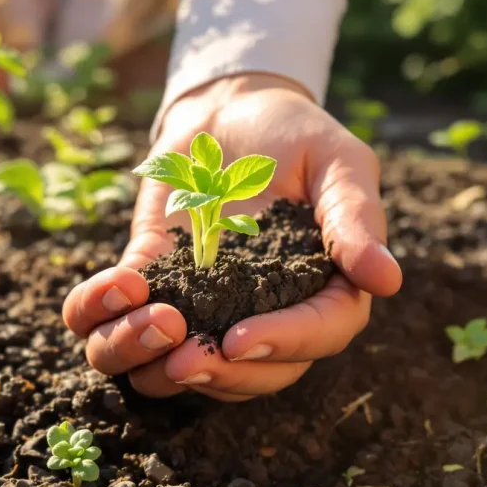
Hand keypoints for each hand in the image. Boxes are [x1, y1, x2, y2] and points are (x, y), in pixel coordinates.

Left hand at [62, 73, 401, 400]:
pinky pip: (113, 321)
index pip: (314, 337)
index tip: (238, 337)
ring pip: (169, 368)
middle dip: (212, 375)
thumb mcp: (337, 161)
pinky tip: (114, 285)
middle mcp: (261, 312)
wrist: (230, 110)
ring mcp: (200, 303)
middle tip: (182, 359)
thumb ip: (354, 218)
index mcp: (320, 291)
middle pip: (244, 375)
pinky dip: (101, 316)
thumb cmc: (295, 134)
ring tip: (144, 319)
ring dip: (146, 359)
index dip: (279, 346)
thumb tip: (385, 281)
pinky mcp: (150, 281)